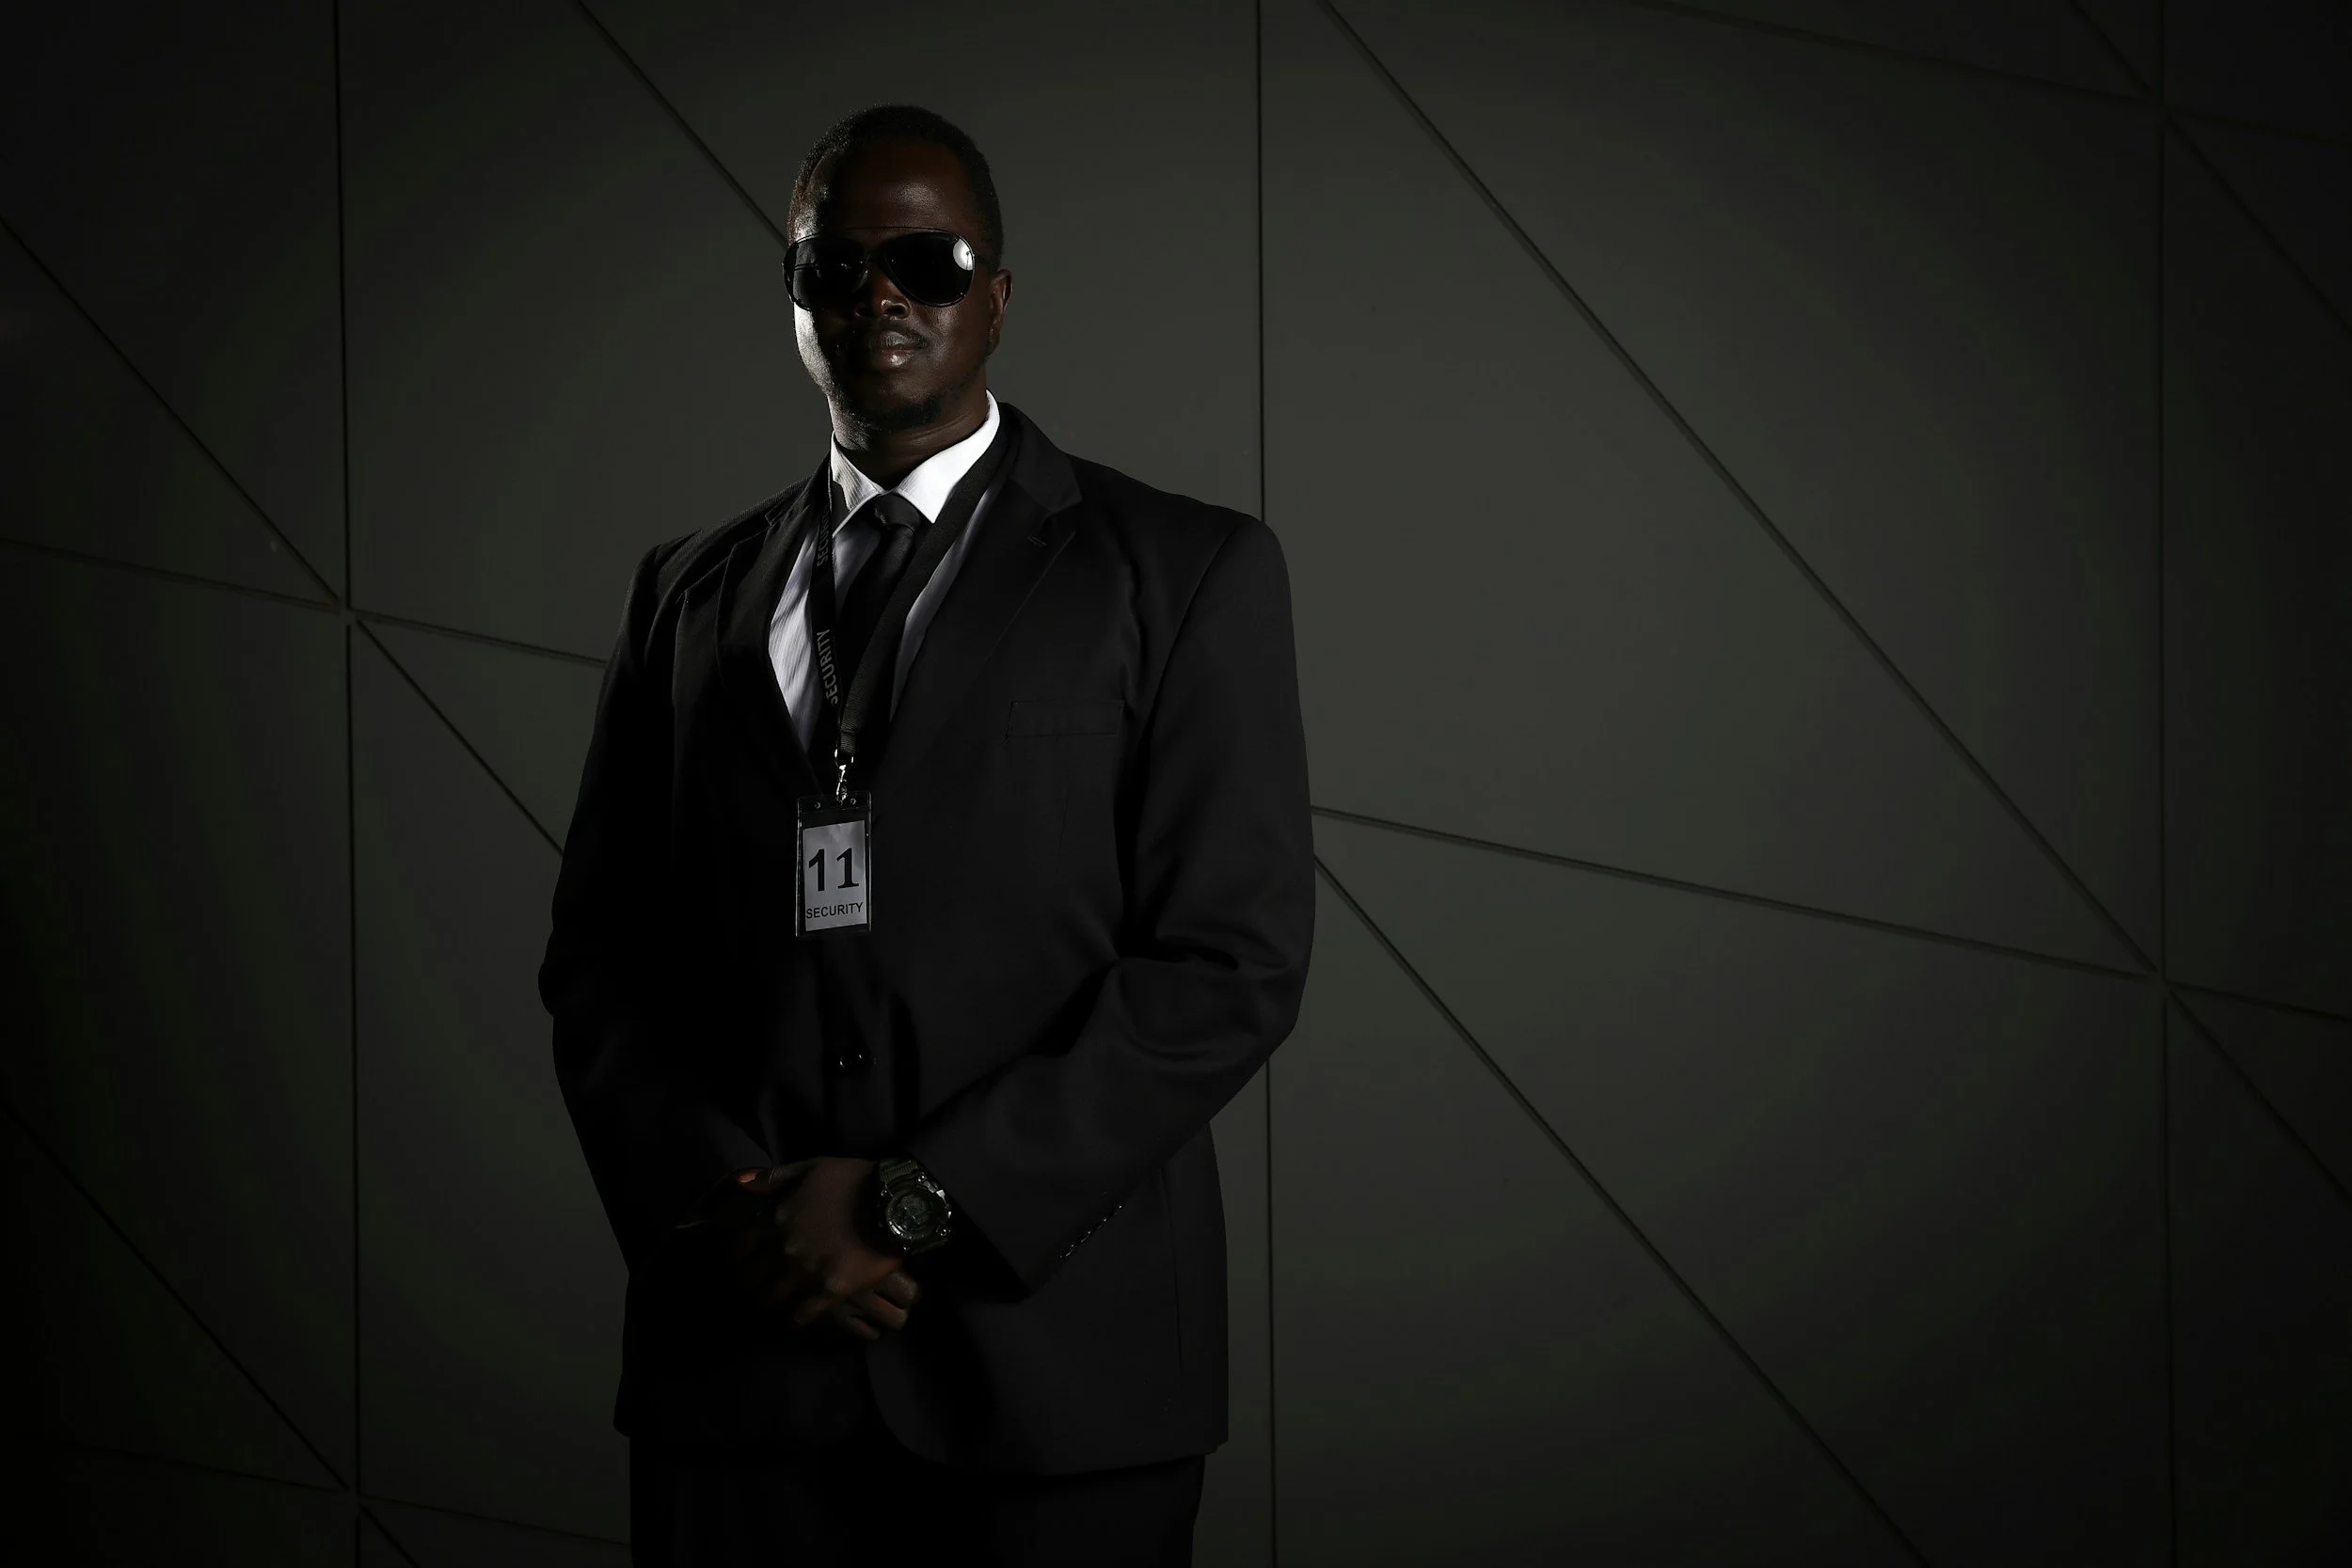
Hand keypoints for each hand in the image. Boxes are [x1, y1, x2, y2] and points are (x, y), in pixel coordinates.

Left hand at [713, 1159, 919, 1337]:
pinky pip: (803, 1314)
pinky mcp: (830, 1291)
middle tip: (750, 1287)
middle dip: (748, 1282)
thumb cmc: (854, 1180)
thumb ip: (776, 1177)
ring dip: (767, 1302)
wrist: (894, 1202)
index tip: (737, 1262)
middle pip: (752, 1276)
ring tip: (768, 1305)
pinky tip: (792, 1324)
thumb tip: (742, 1184)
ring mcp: (806, 1272)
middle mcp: (785, 1248)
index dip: (736, 1257)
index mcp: (777, 1218)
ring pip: (772, 1297)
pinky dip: (794, 1321)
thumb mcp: (812, 1167)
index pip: (741, 1246)